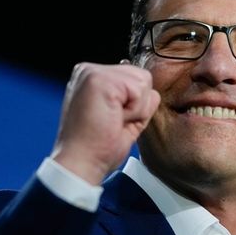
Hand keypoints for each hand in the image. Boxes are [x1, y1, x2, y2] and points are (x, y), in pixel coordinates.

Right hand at [51, 62, 159, 184]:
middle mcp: (89, 70)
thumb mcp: (124, 119)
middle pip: (142, 77)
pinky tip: (113, 119)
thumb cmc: (97, 148)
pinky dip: (134, 111)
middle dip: (138, 106)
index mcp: (93, 78)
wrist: (81, 163)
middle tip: (113, 122)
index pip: (134, 79)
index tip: (112, 122)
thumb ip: (137, 102)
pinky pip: (139, 91)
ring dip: (136, 109)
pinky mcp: (100, 79)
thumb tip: (153, 92)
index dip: (135, 106)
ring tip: (112, 121)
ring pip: (143, 82)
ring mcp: (93, 72)